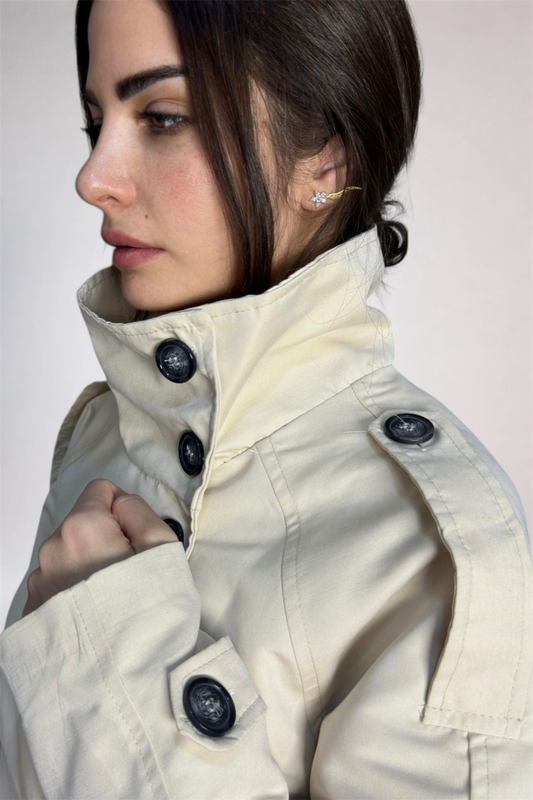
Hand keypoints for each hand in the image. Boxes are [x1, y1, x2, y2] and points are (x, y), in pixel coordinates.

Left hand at [22, 479, 177, 617]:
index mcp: (82, 529)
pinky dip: (74, 597)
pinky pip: (58, 590)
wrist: (123, 687)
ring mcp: (39, 586)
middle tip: (131, 577)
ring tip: (113, 604)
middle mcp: (51, 553)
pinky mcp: (33, 615)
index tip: (136, 541)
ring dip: (88, 570)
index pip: (100, 491)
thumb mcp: (163, 549)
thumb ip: (139, 511)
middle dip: (105, 541)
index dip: (125, 510)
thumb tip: (122, 504)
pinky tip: (96, 619)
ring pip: (69, 559)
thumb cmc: (148, 618)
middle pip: (82, 526)